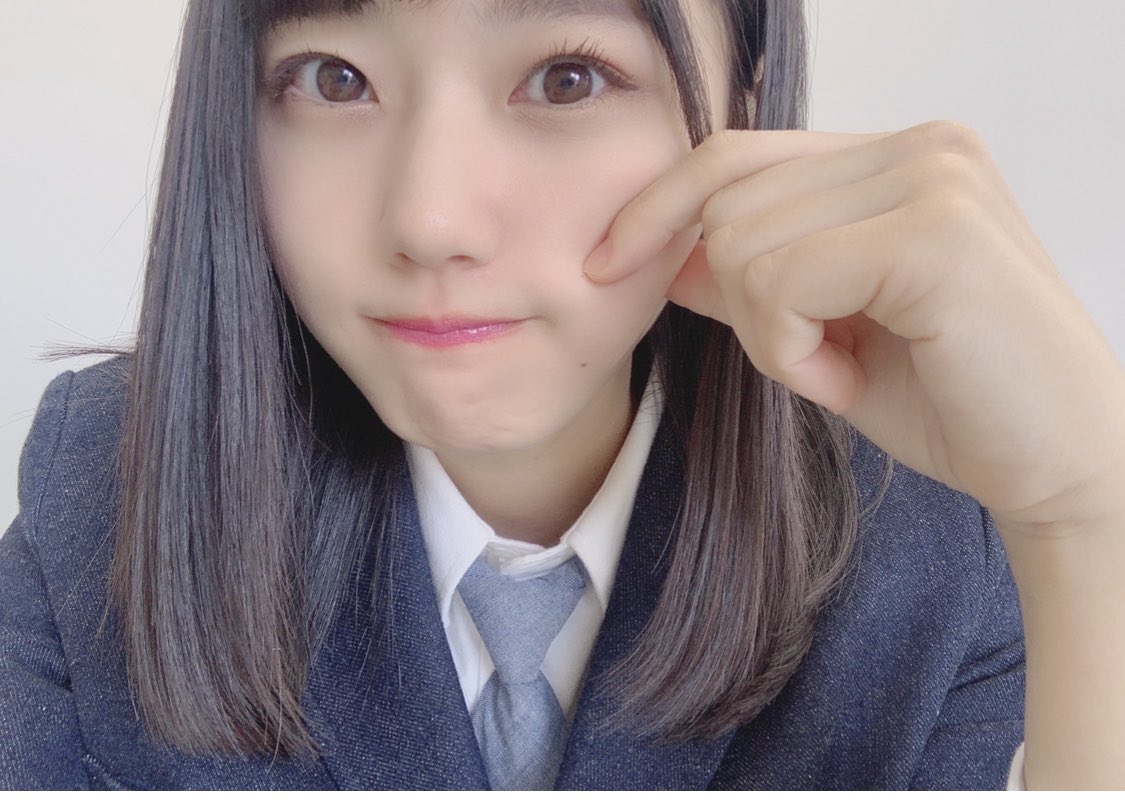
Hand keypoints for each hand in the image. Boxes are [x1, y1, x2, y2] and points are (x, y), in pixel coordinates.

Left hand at [586, 122, 1124, 536]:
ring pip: (743, 244)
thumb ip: (752, 277)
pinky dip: (790, 349)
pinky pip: (781, 282)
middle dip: (741, 303)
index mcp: (897, 156)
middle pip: (728, 202)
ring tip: (842, 367)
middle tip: (815, 360)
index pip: (734, 154)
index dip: (657, 206)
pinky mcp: (935, 232)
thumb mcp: (824, 329)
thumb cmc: (950, 400)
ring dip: (770, 334)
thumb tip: (662, 252)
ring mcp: (933, 178)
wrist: (1058, 468)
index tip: (605, 263)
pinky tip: (846, 378)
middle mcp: (920, 145)